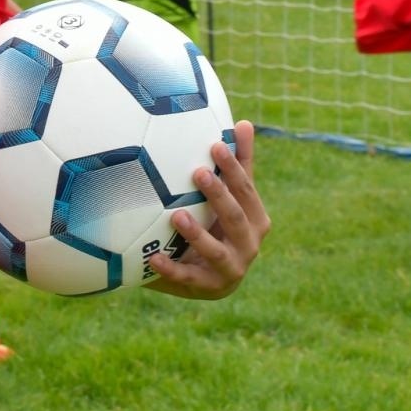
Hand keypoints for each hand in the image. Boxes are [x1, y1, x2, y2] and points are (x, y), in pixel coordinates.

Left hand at [145, 121, 269, 299]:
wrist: (207, 274)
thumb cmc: (218, 224)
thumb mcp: (229, 196)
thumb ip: (238, 164)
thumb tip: (244, 123)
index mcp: (256, 218)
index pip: (246, 188)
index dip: (233, 167)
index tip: (215, 145)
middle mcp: (250, 244)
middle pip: (236, 217)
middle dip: (218, 195)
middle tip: (197, 173)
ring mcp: (232, 269)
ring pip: (217, 252)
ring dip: (197, 234)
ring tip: (176, 216)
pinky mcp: (209, 287)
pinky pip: (188, 278)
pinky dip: (172, 269)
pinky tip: (153, 257)